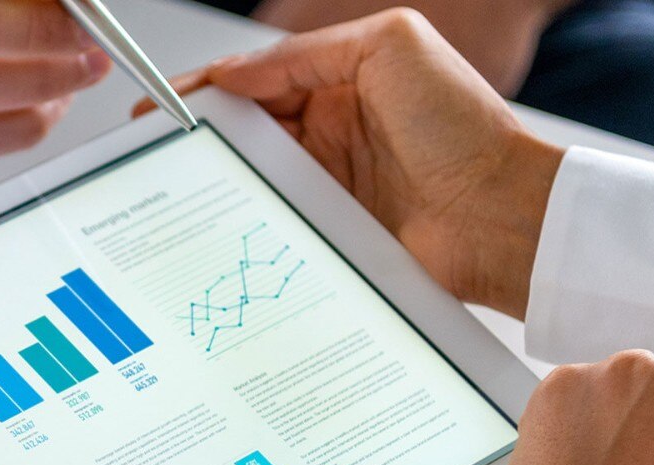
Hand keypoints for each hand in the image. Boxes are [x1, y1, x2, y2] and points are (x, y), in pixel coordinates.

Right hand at [138, 9, 564, 317]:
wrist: (502, 215)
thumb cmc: (464, 126)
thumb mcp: (389, 47)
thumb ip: (307, 52)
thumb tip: (235, 71)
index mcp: (343, 77)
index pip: (258, 78)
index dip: (207, 89)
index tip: (160, 104)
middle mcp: (334, 129)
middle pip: (248, 128)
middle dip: (200, 135)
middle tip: (151, 148)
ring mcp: (332, 182)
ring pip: (257, 174)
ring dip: (219, 177)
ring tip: (171, 182)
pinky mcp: (334, 229)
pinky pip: (279, 218)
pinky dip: (248, 216)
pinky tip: (218, 219)